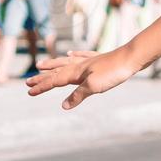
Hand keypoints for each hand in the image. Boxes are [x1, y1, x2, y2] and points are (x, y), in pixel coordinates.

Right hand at [26, 48, 141, 109]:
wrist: (133, 57)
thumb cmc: (114, 72)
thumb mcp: (94, 87)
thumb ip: (78, 95)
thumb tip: (63, 106)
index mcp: (76, 72)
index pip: (54, 81)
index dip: (41, 87)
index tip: (28, 91)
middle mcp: (80, 65)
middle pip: (57, 71)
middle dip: (42, 77)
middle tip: (27, 81)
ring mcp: (90, 61)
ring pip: (66, 62)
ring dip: (52, 65)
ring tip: (41, 64)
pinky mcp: (100, 59)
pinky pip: (82, 56)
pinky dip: (73, 56)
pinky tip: (71, 54)